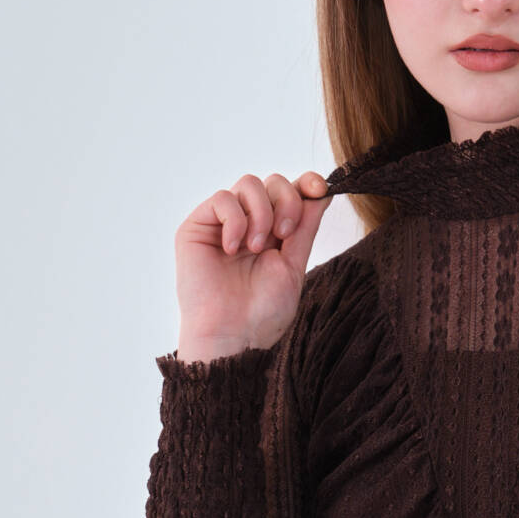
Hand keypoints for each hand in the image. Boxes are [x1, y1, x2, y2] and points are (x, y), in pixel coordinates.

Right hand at [174, 169, 333, 359]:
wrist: (234, 334)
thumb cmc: (263, 311)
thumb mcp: (294, 264)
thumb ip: (305, 227)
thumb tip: (321, 192)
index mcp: (274, 232)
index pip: (291, 191)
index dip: (307, 182)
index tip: (319, 188)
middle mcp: (248, 223)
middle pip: (273, 182)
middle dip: (286, 203)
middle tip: (284, 236)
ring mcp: (222, 223)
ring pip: (248, 183)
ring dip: (261, 214)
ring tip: (256, 248)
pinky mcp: (197, 226)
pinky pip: (222, 199)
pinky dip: (234, 220)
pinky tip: (233, 249)